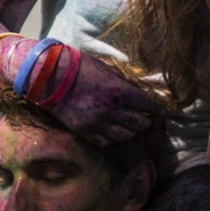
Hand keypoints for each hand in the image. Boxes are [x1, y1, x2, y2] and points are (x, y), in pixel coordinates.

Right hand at [41, 50, 163, 147]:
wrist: (50, 78)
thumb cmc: (79, 68)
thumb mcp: (106, 70)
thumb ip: (122, 83)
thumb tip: (136, 92)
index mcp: (119, 91)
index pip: (147, 105)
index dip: (156, 109)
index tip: (159, 111)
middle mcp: (111, 110)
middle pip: (139, 124)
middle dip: (146, 121)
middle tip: (146, 119)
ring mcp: (98, 123)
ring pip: (125, 136)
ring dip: (131, 132)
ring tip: (130, 127)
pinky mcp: (85, 132)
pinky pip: (106, 142)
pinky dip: (112, 138)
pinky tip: (112, 132)